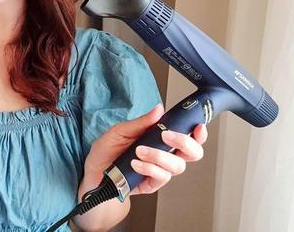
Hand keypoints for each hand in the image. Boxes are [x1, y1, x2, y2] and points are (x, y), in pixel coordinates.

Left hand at [84, 103, 207, 195]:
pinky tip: (136, 163)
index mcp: (161, 139)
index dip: (198, 133)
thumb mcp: (121, 130)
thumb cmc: (108, 150)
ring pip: (177, 166)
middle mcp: (165, 155)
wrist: (94, 171)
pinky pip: (161, 177)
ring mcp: (160, 170)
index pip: (188, 137)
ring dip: (159, 156)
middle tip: (167, 136)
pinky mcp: (152, 184)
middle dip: (184, 143)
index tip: (197, 127)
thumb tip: (159, 109)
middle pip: (192, 153)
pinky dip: (149, 168)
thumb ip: (142, 122)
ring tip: (140, 150)